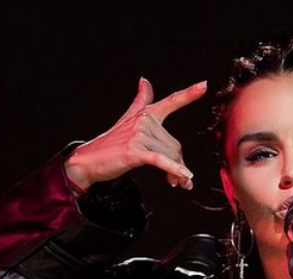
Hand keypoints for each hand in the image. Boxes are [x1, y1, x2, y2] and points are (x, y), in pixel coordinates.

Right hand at [65, 77, 206, 191]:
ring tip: (179, 183)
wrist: (89, 161)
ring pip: (170, 156)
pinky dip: (175, 170)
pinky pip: (161, 161)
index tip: (204, 85)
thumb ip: (141, 101)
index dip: (188, 94)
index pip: (170, 102)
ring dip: (178, 173)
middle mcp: (143, 121)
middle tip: (182, 178)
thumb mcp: (127, 119)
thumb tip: (145, 80)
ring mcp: (139, 136)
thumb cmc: (111, 143)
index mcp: (145, 114)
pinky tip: (185, 177)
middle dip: (179, 164)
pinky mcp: (135, 151)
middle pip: (175, 145)